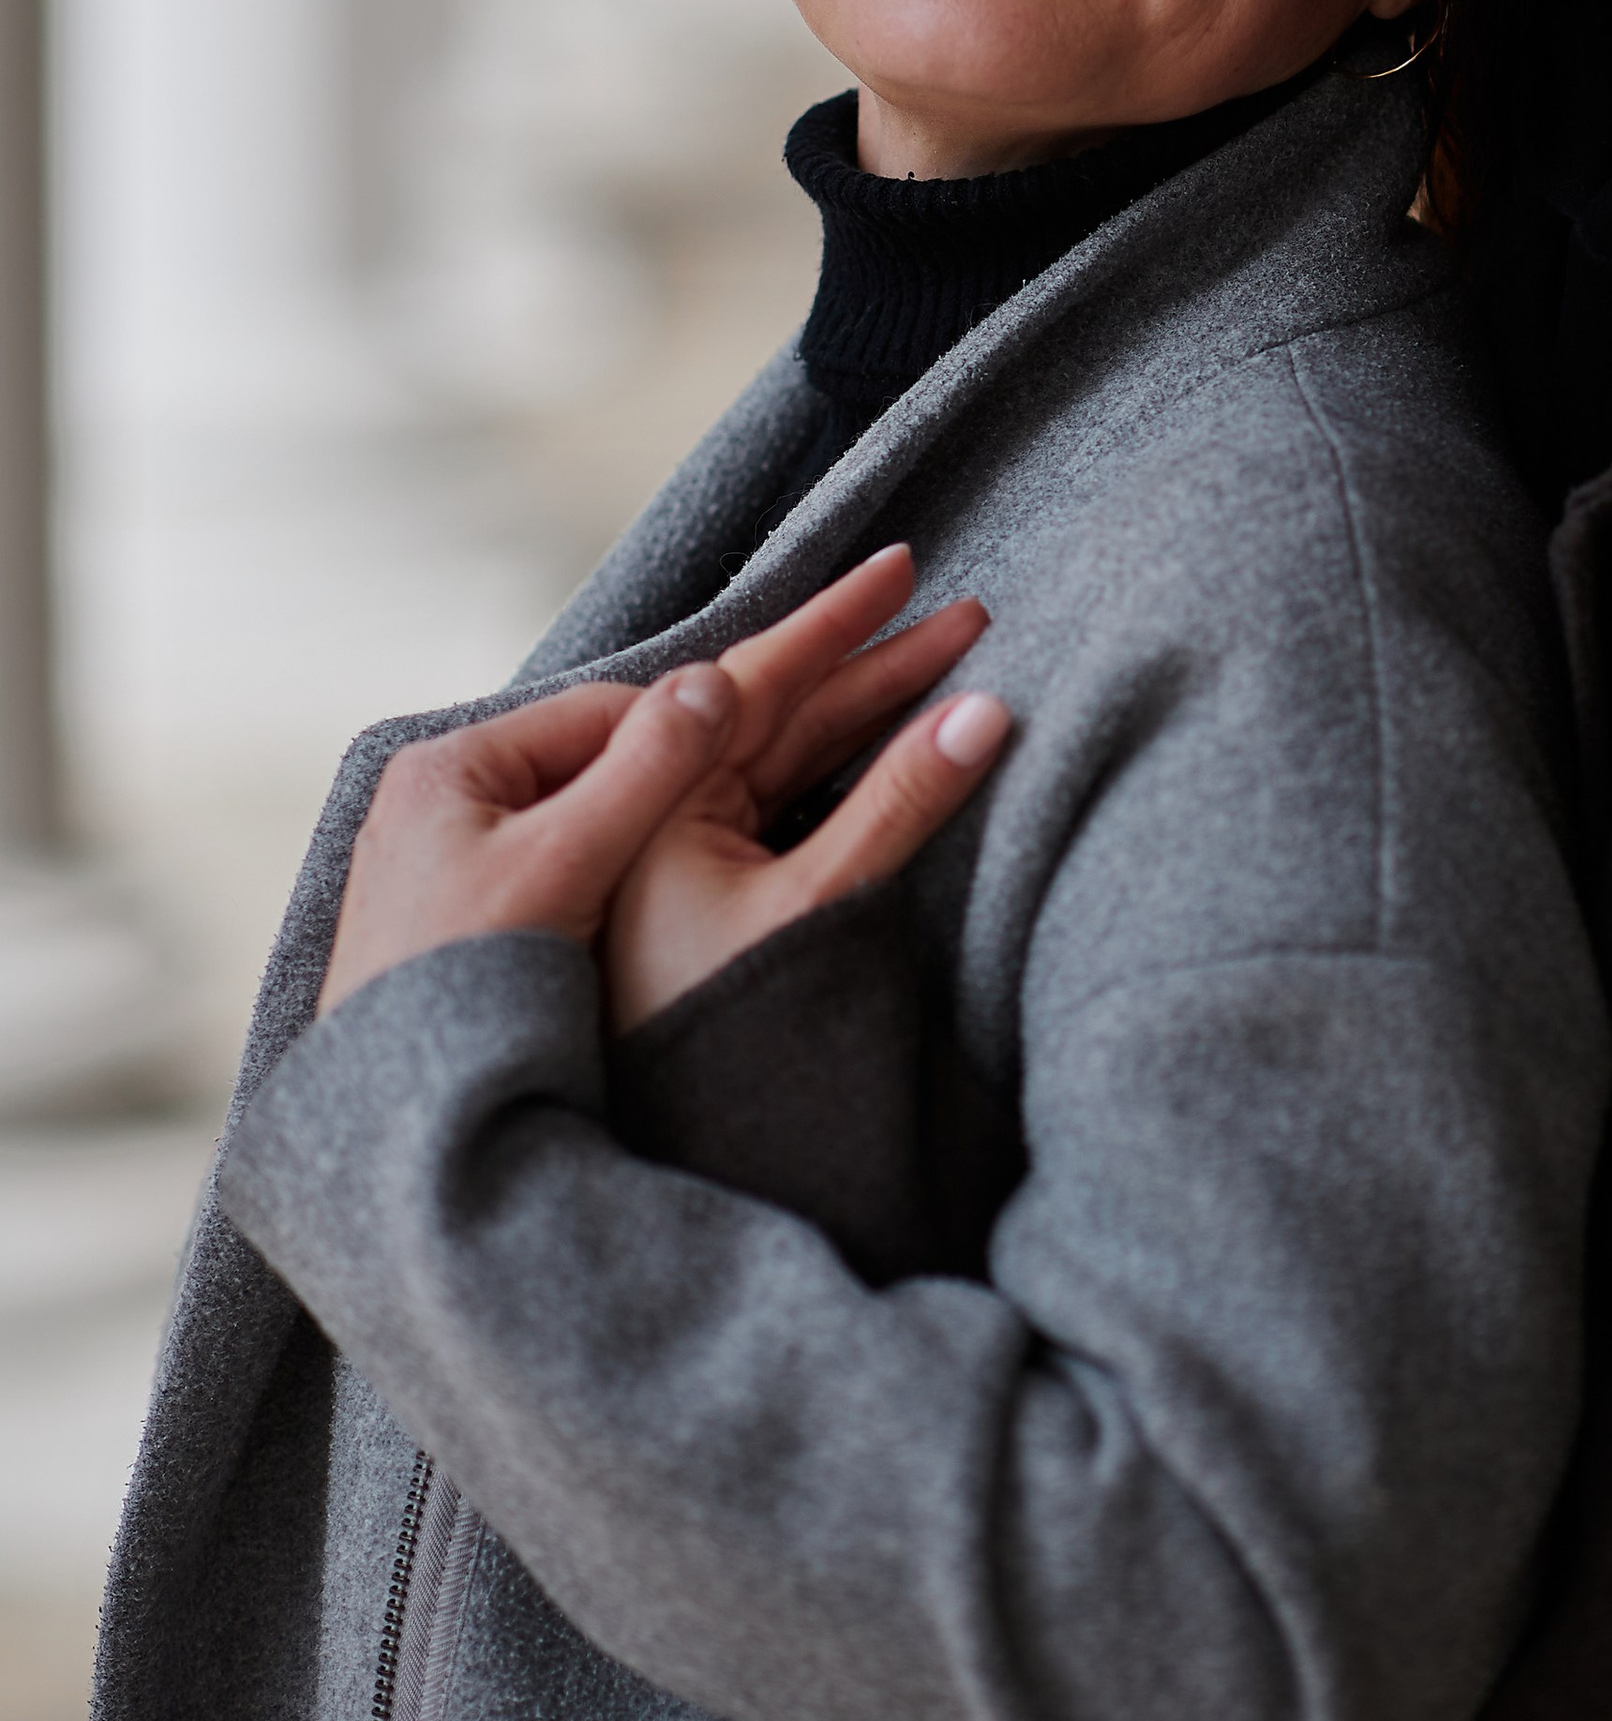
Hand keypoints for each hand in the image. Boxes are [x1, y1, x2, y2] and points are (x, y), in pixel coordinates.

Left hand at [315, 547, 1006, 1025]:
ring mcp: (448, 864)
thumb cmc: (460, 988)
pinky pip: (568, 867)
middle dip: (689, 757)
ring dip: (662, 817)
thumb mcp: (561, 863)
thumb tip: (715, 680)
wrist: (387, 1124)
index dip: (702, 715)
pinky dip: (626, 866)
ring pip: (589, 816)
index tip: (786, 713)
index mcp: (451, 764)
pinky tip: (673, 890)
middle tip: (789, 749)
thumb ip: (643, 769)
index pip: (605, 714)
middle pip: (598, 760)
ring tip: (743, 823)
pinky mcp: (464, 921)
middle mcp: (439, 800)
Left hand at [600, 552, 1010, 1034]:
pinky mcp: (647, 912)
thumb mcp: (788, 911)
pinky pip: (740, 816)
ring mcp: (623, 860)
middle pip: (754, 717)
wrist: (522, 1152)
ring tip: (937, 670)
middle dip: (864, 664)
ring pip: (753, 768)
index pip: (743, 680)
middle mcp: (601, 805)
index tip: (905, 567)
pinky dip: (813, 781)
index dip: (834, 624)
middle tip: (963, 615)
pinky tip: (865, 759)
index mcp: (601, 782)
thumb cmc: (666, 1032)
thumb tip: (980, 710)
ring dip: (848, 720)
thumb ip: (886, 806)